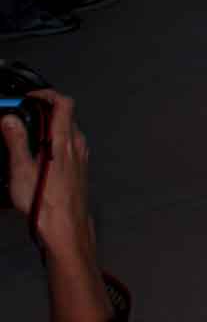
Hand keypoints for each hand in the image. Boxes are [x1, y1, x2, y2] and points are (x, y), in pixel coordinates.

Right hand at [3, 91, 90, 242]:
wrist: (66, 226)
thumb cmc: (45, 202)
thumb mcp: (22, 170)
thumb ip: (16, 141)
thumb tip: (9, 119)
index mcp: (63, 141)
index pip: (63, 103)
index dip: (47, 94)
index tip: (30, 98)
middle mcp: (77, 145)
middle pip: (66, 114)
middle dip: (45, 110)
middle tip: (24, 115)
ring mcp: (82, 156)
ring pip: (70, 129)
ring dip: (52, 126)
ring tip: (30, 135)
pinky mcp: (82, 166)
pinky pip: (72, 144)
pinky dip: (58, 139)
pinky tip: (43, 153)